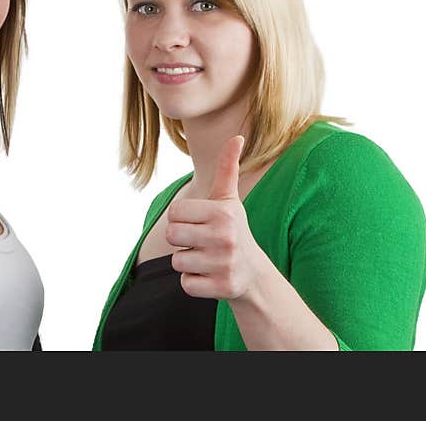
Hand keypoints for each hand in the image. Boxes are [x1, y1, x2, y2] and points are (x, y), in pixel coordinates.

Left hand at [167, 135, 267, 300]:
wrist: (254, 273)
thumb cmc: (233, 230)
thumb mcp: (229, 199)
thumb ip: (227, 168)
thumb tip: (237, 137)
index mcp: (223, 212)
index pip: (174, 211)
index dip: (182, 218)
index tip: (200, 223)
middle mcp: (225, 237)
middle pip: (171, 235)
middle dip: (182, 240)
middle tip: (201, 241)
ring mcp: (224, 264)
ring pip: (177, 261)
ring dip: (188, 262)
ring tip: (208, 258)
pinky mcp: (222, 288)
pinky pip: (185, 284)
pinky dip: (194, 282)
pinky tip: (210, 276)